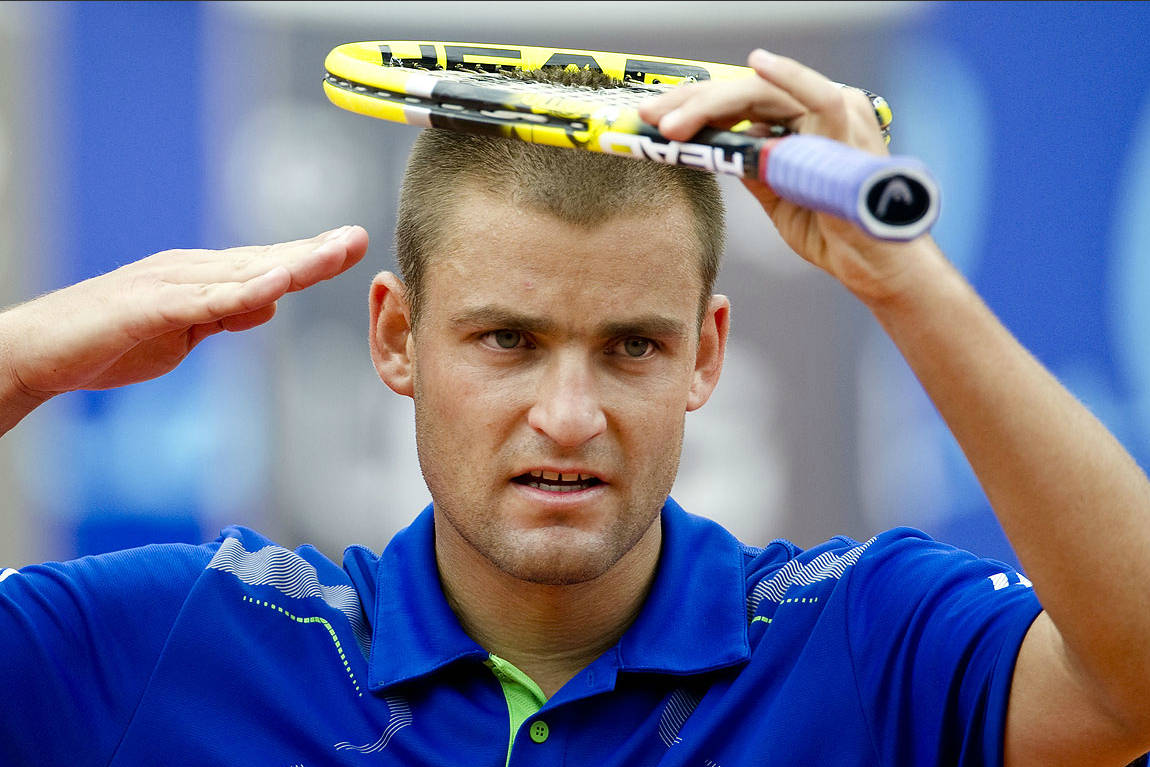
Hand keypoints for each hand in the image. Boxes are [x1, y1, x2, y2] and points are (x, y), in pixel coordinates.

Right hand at [0, 226, 367, 408]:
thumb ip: (224, 315)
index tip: (351, 247)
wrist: (40, 353)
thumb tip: (269, 302)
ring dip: (292, 261)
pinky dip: (242, 291)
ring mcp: (169, 283)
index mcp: (201, 279)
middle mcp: (190, 271)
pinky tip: (277, 283)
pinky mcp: (149, 306)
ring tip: (334, 252)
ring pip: (243, 271)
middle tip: (359, 238)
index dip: (310, 258)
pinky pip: (204, 299)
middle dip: (314, 250)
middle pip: (264, 259)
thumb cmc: (108, 342)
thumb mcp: (183, 333)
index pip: (266, 266)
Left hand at [639, 49, 935, 302]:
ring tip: (672, 123)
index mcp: (800, 124)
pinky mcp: (847, 132)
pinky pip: (818, 98)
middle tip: (650, 119)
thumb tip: (717, 145)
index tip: (653, 120)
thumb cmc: (833, 233)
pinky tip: (758, 64)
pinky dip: (790, 76)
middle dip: (691, 104)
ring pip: (764, 93)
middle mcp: (816, 113)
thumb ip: (752, 165)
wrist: (871, 266)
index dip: (693, 109)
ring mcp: (833, 117)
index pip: (738, 105)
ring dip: (712, 104)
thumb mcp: (776, 195)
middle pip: (744, 94)